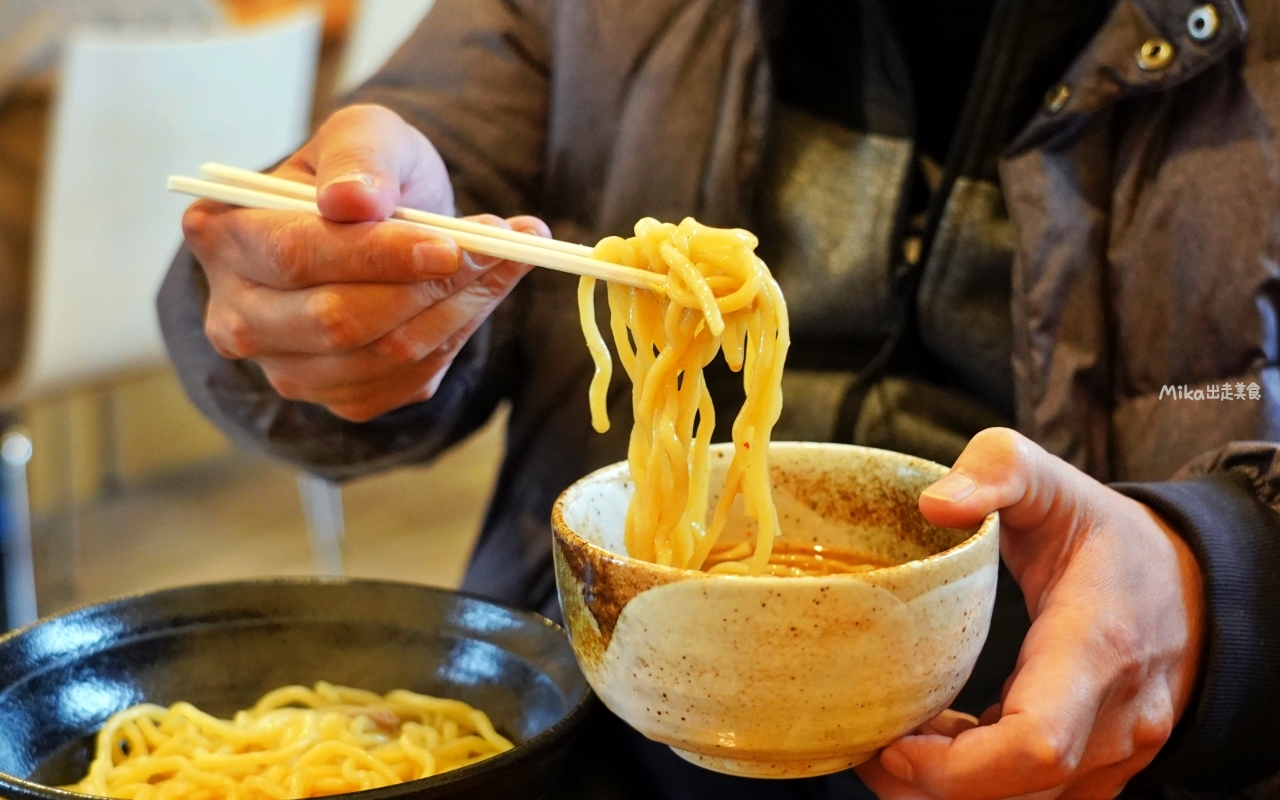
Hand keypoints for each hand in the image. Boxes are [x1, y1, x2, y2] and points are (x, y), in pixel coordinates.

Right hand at [181, 103, 548, 420]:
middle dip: (429, 284)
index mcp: (225, 235)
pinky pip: (410, 380)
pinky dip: (460, 332)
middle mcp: (239, 315)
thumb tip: (353, 202)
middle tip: (498, 245)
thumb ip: (358, 160)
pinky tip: (484, 289)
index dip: (377, 255)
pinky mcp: (341, 399)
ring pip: (384, 356)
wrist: (383, 226)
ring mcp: (287, 368)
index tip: (450, 244)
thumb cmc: (362, 175)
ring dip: (459, 306)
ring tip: (505, 256)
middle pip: (337, 321)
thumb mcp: (364, 136)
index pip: (296, 255)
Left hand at [857, 428, 1204, 799]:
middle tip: (870, 743)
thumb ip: (996, 471)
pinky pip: (1036, 797)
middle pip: (1020, 789)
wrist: (1190, 584)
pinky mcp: (1103, 769)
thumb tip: (935, 504)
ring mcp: (1118, 753)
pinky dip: (980, 783)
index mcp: (1097, 646)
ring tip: (898, 735)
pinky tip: (940, 739)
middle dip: (932, 782)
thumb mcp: (1050, 482)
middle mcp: (1117, 717)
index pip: (1038, 741)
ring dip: (952, 784)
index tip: (894, 742)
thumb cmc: (1106, 535)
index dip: (956, 765)